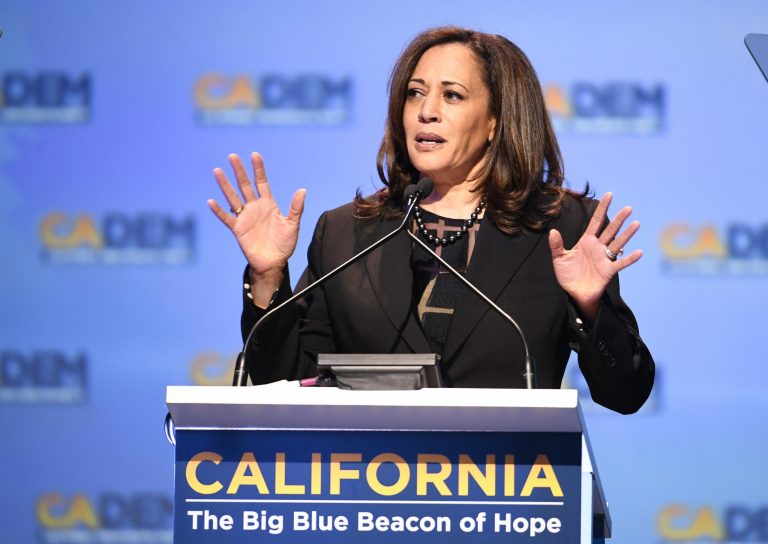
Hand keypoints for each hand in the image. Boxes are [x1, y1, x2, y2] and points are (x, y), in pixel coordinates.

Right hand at [208, 152, 305, 303]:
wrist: (273, 262)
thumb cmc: (284, 244)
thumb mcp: (292, 225)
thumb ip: (296, 208)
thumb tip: (302, 190)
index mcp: (268, 204)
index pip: (262, 182)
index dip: (258, 169)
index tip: (254, 155)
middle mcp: (255, 208)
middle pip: (244, 185)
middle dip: (239, 171)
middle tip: (232, 156)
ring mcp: (245, 217)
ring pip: (233, 197)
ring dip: (225, 185)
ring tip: (218, 171)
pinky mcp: (238, 229)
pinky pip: (226, 218)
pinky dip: (219, 210)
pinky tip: (211, 201)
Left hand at [548, 193, 641, 321]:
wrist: (574, 293)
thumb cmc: (568, 275)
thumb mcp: (559, 258)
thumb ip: (556, 245)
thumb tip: (552, 231)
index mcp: (586, 241)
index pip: (596, 222)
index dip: (602, 209)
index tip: (609, 195)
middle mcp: (598, 247)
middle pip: (610, 230)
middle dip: (619, 219)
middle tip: (628, 207)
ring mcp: (604, 258)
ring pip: (618, 243)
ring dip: (627, 234)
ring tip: (636, 223)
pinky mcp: (608, 270)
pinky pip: (621, 263)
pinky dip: (630, 258)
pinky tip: (639, 252)